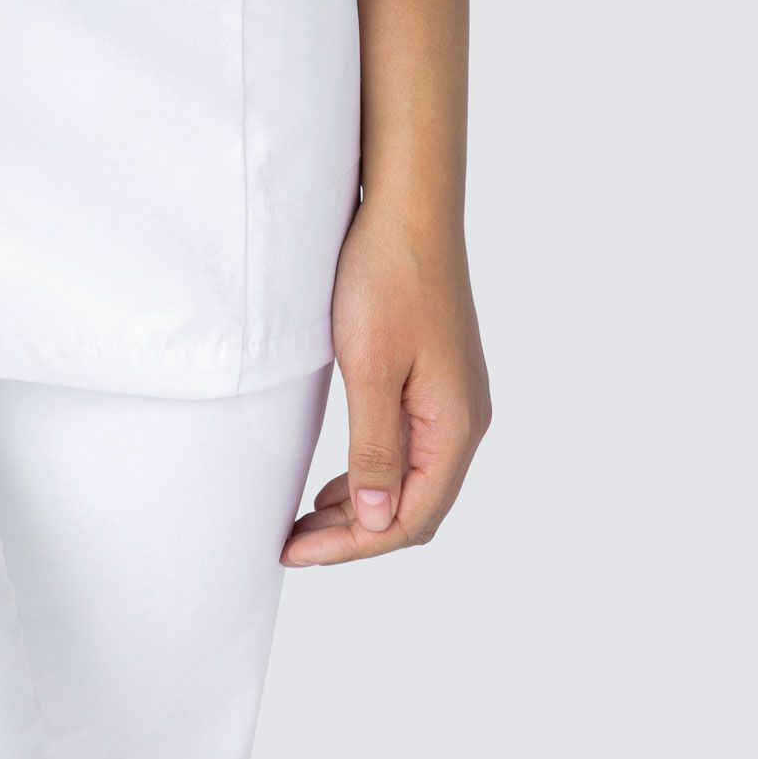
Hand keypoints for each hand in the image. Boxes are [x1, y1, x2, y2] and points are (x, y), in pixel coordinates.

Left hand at [282, 202, 490, 565]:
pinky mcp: (437, 379)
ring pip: (412, 481)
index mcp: (454, 426)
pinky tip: (338, 480)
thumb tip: (376, 519)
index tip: (294, 552)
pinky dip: (373, 474)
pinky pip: (409, 449)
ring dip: (363, 507)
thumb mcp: (370, 367)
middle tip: (294, 543)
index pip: (408, 518)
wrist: (409, 206)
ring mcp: (453, 400)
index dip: (351, 546)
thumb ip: (374, 448)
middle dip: (356, 535)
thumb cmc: (388, 277)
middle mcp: (463, 421)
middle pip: (415, 508)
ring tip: (307, 521)